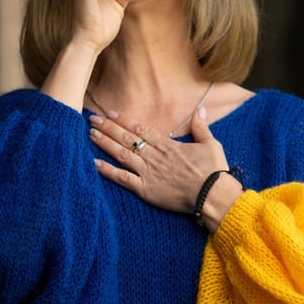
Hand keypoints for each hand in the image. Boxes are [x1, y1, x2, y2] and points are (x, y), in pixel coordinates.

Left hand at [89, 107, 242, 227]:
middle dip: (108, 127)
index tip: (109, 113)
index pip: (140, 128)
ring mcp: (148, 172)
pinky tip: (93, 163)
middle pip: (126, 138)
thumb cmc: (213, 171)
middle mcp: (154, 156)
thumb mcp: (210, 144)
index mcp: (167, 145)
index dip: (123, 120)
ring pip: (121, 154)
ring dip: (104, 144)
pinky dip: (107, 171)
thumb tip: (200, 109)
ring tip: (90, 134)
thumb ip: (201, 126)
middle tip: (92, 119)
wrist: (212, 194)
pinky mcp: (145, 189)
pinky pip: (122, 179)